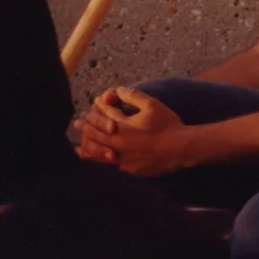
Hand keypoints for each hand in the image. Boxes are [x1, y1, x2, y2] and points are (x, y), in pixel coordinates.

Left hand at [74, 87, 196, 174]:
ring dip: (87, 147)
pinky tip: (99, 161)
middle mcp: (118, 143)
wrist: (181, 149)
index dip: (99, 106)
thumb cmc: (168, 125)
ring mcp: (122, 158)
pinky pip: (109, 166)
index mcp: (122, 126)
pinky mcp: (129, 169)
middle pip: (95, 134)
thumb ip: (133, 96)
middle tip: (77, 123)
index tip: (95, 102)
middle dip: (85, 127)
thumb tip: (118, 90)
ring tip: (79, 146)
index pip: (104, 114)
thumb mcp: (152, 105)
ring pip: (98, 153)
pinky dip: (100, 161)